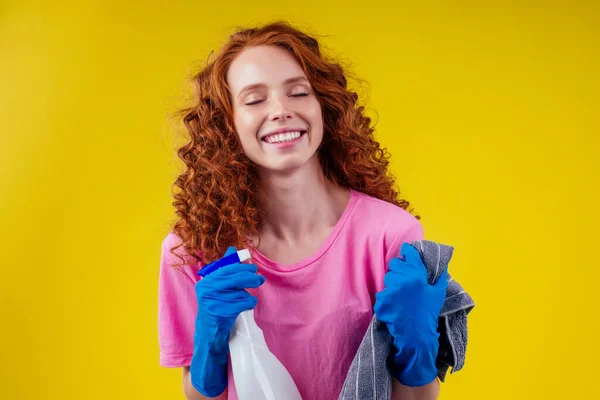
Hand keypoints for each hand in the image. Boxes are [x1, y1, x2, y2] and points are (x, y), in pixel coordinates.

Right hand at [190, 246, 265, 395]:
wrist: (209, 333)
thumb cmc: (216, 307)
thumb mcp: (218, 287)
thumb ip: (226, 269)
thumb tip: (233, 249)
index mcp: (206, 280)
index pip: (227, 268)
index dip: (242, 267)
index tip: (253, 268)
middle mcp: (206, 288)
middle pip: (235, 278)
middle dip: (250, 278)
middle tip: (259, 280)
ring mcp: (212, 300)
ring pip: (240, 292)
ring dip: (248, 296)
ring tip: (245, 301)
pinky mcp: (220, 312)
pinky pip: (242, 303)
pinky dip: (248, 305)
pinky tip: (245, 308)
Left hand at [374, 242, 447, 386]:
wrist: (416, 335)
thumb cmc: (428, 313)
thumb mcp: (438, 294)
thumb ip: (440, 277)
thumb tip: (443, 264)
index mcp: (417, 275)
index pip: (408, 253)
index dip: (407, 252)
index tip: (406, 251)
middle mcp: (403, 279)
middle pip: (394, 264)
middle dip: (399, 270)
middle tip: (404, 281)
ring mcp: (391, 289)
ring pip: (387, 278)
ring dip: (392, 284)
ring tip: (400, 296)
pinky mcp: (382, 299)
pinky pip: (382, 293)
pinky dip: (386, 298)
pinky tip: (395, 305)